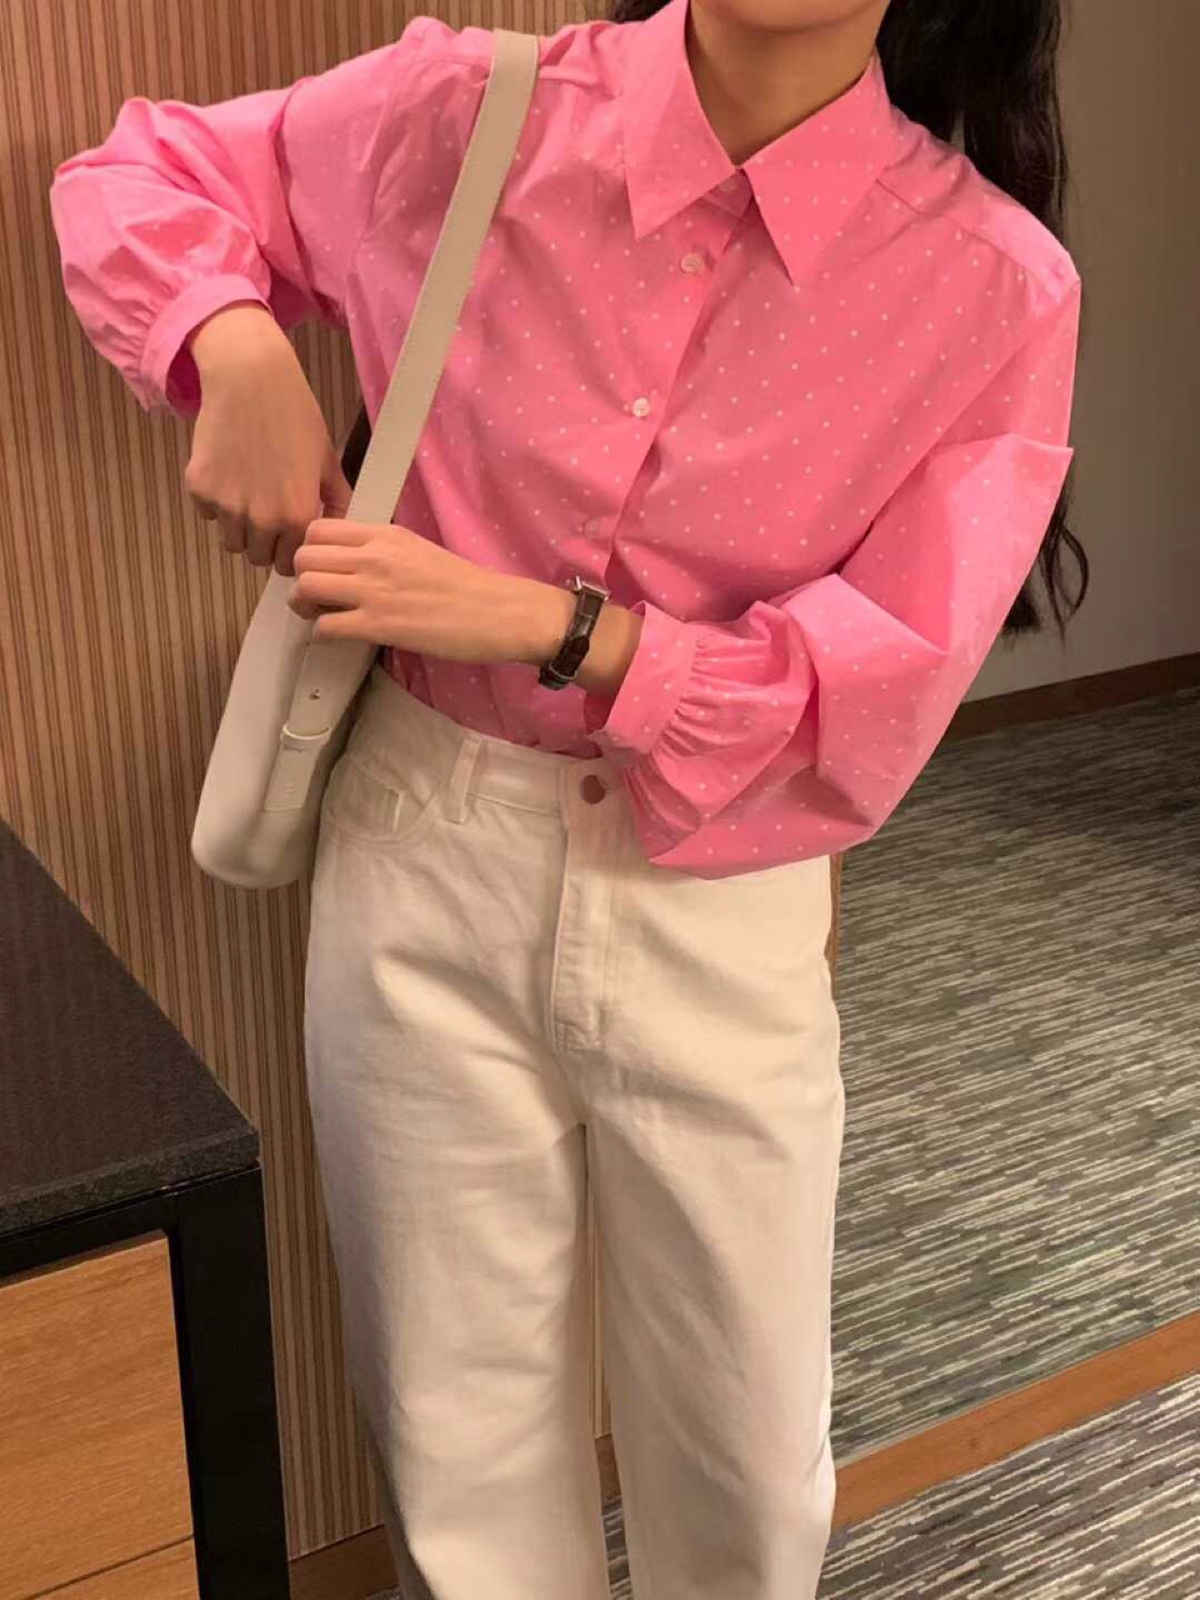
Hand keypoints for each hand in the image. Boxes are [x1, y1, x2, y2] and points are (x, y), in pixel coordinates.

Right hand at [184, 305, 351, 576]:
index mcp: (296, 516)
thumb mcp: (326, 458)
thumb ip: (337, 499)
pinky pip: (209, 513)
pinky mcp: (200, 489)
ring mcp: (226, 506)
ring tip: (250, 494)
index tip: (288, 537)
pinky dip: (216, 502)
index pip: (289, 564)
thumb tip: (346, 526)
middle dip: (265, 543)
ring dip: (240, 527)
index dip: (289, 551)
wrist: (250, 378)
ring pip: (231, 541)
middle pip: (258, 558)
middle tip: (269, 514)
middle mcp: (261, 519)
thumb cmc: (294, 414)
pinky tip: (231, 471)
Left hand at [288, 519, 573, 665]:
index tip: (324, 567)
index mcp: (385, 535)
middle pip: (304, 555)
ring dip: (306, 605)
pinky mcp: (379, 626)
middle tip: (319, 595)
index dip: (311, 550)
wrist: (498, 612)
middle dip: (302, 578)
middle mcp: (374, 557)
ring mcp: (374, 591)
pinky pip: (325, 627)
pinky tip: (341, 635)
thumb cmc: (466, 587)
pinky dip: (324, 633)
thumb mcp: (419, 550)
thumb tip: (353, 563)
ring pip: (306, 587)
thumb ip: (383, 551)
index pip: (319, 528)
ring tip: (324, 615)